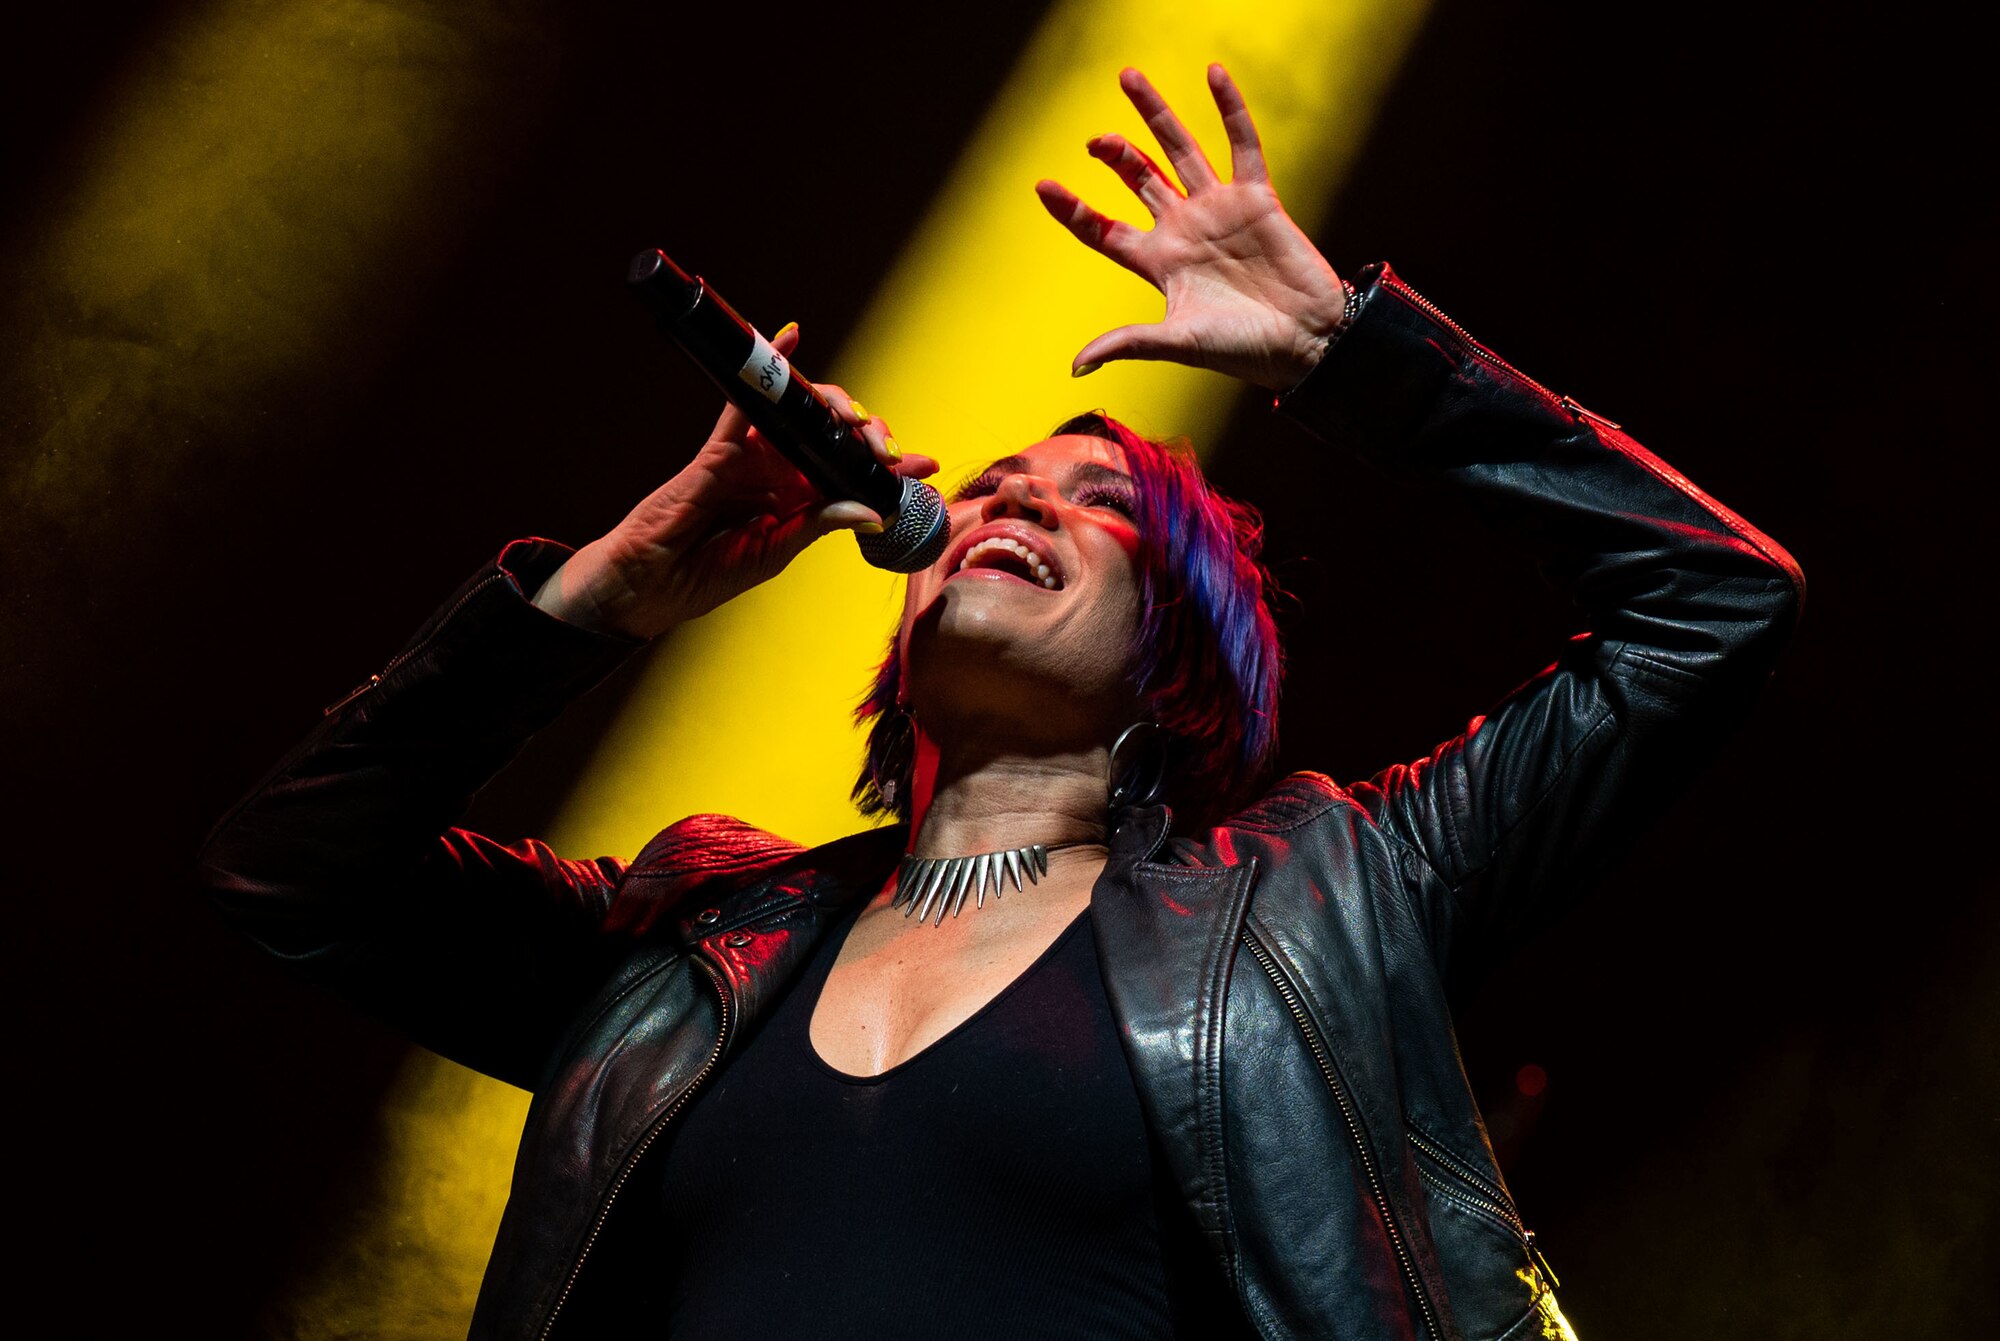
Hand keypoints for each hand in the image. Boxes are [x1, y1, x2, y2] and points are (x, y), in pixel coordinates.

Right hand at [532, 323, 937, 638]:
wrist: (650, 583)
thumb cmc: (705, 574)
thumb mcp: (774, 553)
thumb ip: (818, 525)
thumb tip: (871, 509)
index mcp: (795, 502)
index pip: (849, 474)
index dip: (888, 468)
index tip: (925, 467)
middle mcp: (778, 472)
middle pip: (832, 437)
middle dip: (868, 437)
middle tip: (890, 451)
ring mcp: (751, 456)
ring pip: (801, 412)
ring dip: (835, 405)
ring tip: (860, 420)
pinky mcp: (722, 447)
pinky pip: (748, 399)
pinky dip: (768, 363)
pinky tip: (788, 335)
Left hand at [1036, 64, 1350, 391]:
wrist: (1306, 342)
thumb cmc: (1243, 349)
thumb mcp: (1179, 344)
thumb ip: (1129, 342)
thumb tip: (1075, 365)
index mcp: (1159, 264)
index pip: (1104, 230)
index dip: (1074, 210)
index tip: (1043, 186)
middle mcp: (1183, 230)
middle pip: (1138, 178)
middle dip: (1114, 155)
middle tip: (1093, 140)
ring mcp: (1218, 210)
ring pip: (1179, 150)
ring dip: (1155, 116)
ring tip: (1128, 79)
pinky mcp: (1256, 198)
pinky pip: (1241, 144)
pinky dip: (1230, 109)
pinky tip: (1214, 74)